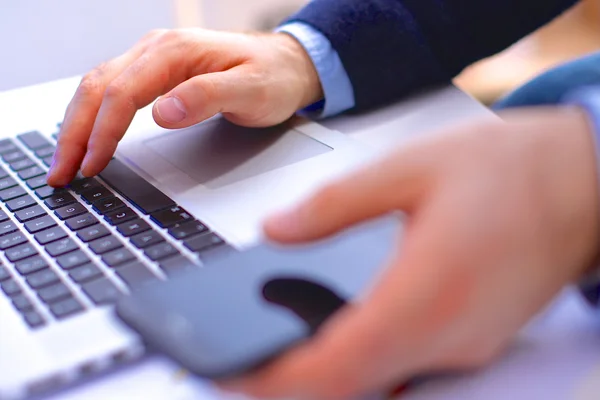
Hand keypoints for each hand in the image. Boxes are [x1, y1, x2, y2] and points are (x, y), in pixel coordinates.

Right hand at [47, 29, 321, 186]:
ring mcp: (153, 60)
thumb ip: (208, 98)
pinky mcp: (156, 74)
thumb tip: (162, 112)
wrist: (286, 64)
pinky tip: (88, 138)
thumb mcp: (251, 91)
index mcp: (175, 51)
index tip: (92, 164)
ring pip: (98, 88)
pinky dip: (93, 117)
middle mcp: (156, 50)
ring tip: (65, 162)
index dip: (102, 131)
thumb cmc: (273, 77)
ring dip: (77, 125)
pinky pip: (112, 91)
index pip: (122, 92)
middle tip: (61, 173)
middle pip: (97, 87)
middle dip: (74, 132)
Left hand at [223, 107, 599, 398]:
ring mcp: (464, 345)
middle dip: (291, 382)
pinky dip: (362, 358)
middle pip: (352, 387)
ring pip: (378, 381)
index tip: (235, 372)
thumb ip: (334, 204)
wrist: (581, 181)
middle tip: (246, 359)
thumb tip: (277, 230)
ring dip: (326, 372)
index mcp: (426, 291)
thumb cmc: (510, 170)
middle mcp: (447, 335)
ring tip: (279, 344)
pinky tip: (338, 330)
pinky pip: (404, 365)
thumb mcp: (410, 169)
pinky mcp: (472, 339)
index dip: (277, 380)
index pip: (337, 366)